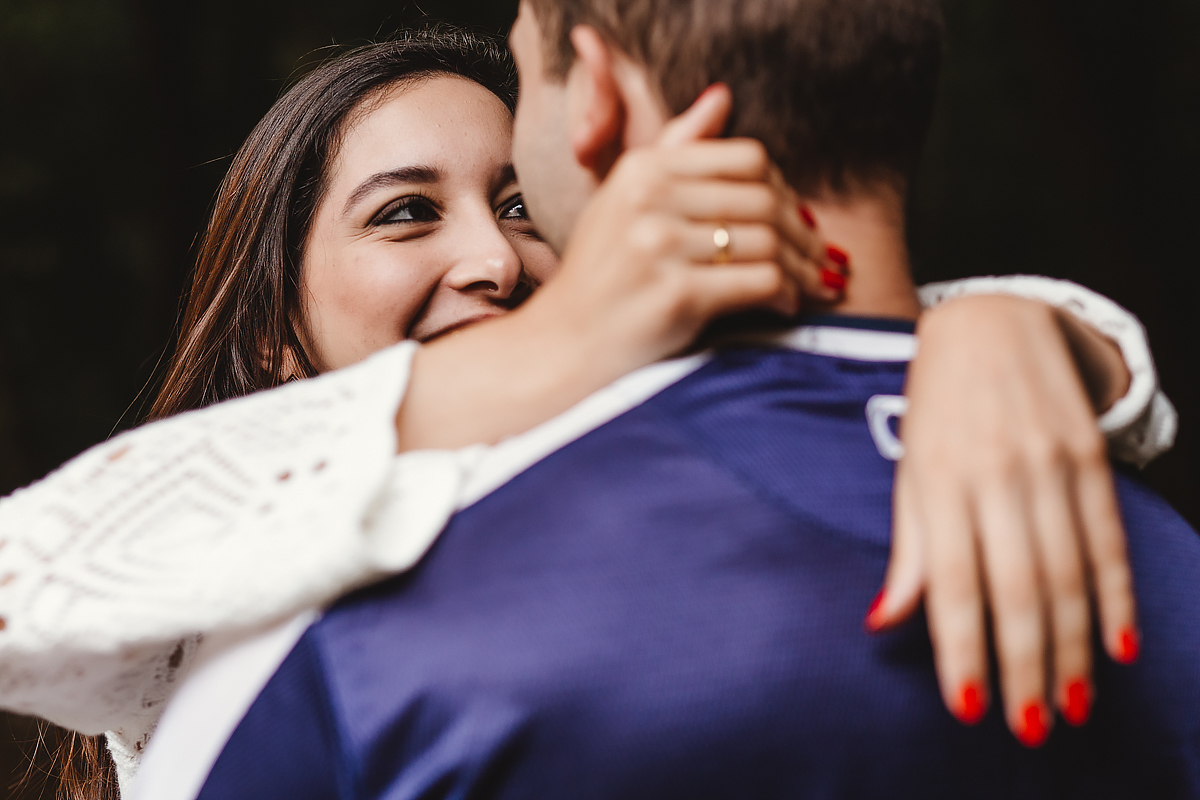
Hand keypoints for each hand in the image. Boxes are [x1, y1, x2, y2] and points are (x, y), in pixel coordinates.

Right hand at [548, 82, 835, 369]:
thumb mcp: (624, 199)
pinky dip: (784, 294)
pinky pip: (761, 282)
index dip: (782, 188)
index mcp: (643, 168)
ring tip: (809, 285)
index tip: (793, 217)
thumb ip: (675, 148)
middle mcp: (649, 198)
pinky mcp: (678, 294)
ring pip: (768, 241)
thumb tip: (723, 97)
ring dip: (800, 268)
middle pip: (764, 200)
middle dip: (801, 233)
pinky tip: (784, 305)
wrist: (566, 342)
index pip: (747, 158)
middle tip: (819, 257)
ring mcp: (661, 246)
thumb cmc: (602, 273)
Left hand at [868, 295, 1138, 745]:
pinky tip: (1119, 647)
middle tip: (1031, 728)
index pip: (950, 581)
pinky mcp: (1090, 456)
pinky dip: (1117, 596)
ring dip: (1072, 648)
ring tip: (1072, 706)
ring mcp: (1050, 464)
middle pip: (1017, 588)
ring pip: (1067, 574)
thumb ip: (906, 550)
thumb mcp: (908, 471)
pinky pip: (1108, 539)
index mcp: (938, 480)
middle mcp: (996, 474)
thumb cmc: (936, 410)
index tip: (968, 707)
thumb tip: (883, 623)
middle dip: (1024, 666)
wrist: (991, 321)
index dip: (961, 648)